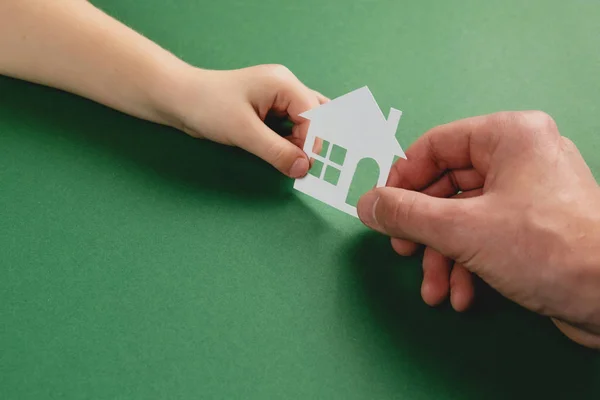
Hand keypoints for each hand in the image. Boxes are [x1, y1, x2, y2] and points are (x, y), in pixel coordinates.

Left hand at [167, 64, 327, 177]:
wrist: (178, 99)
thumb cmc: (208, 106)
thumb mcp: (244, 132)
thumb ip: (276, 151)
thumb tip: (303, 169)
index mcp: (283, 84)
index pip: (314, 114)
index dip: (313, 142)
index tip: (305, 167)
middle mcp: (284, 87)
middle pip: (316, 115)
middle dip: (312, 141)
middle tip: (304, 165)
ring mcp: (276, 97)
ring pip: (304, 122)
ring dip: (302, 143)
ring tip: (294, 162)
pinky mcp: (267, 109)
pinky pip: (289, 125)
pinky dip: (291, 142)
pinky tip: (285, 155)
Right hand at [356, 111, 599, 348]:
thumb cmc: (551, 249)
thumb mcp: (461, 229)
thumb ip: (406, 214)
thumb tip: (367, 204)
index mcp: (509, 136)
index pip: (435, 144)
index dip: (402, 178)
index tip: (383, 209)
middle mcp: (520, 157)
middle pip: (446, 185)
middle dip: (423, 229)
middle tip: (404, 250)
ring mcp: (528, 192)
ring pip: (462, 216)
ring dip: (441, 256)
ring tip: (434, 288)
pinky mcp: (533, 226)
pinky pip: (483, 235)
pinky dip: (466, 264)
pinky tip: (461, 293)